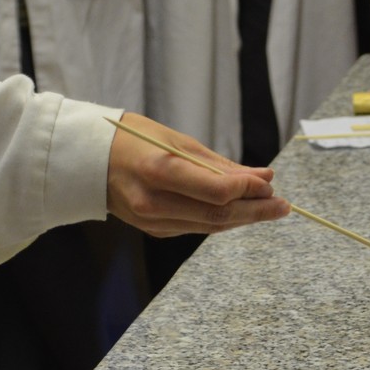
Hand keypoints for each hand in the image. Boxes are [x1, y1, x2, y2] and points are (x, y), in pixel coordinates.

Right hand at [106, 113, 289, 237]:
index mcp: (159, 172)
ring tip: (270, 208)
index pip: (217, 191)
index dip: (249, 190)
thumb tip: (262, 176)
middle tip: (284, 205)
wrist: (86, 161)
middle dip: (256, 211)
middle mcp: (155, 203)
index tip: (271, 183)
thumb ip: (219, 164)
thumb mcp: (176, 140)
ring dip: (243, 218)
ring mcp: (153, 221)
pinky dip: (221, 219)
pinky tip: (239, 211)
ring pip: (210, 226)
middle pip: (218, 215)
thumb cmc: (132, 139)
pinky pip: (196, 227)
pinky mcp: (155, 230)